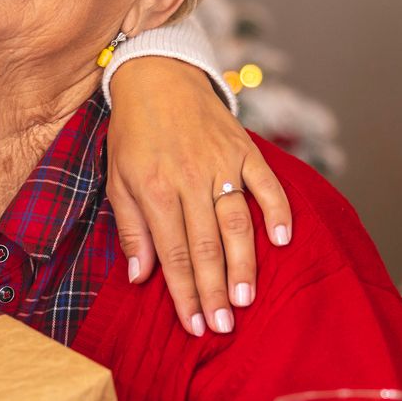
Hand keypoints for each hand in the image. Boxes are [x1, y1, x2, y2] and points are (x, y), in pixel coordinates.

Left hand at [107, 55, 292, 336]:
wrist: (156, 75)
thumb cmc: (133, 134)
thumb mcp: (117, 179)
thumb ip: (130, 228)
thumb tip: (140, 277)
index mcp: (154, 189)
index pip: (172, 253)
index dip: (183, 293)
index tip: (193, 325)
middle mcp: (189, 178)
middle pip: (205, 245)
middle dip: (214, 289)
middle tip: (223, 325)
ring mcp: (221, 163)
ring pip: (237, 221)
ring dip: (244, 262)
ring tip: (247, 297)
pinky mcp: (245, 149)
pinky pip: (266, 183)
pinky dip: (278, 211)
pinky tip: (284, 241)